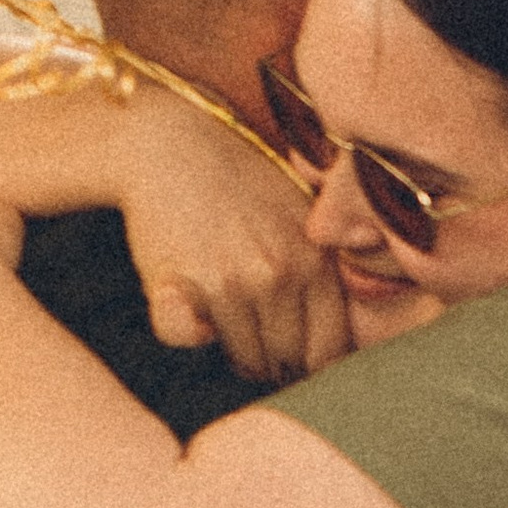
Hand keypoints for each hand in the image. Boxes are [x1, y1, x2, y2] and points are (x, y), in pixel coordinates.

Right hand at [119, 91, 345, 380]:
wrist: (175, 143)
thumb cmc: (240, 184)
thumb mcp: (301, 219)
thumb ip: (323, 275)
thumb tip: (332, 352)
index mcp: (319, 259)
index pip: (332, 348)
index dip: (313, 362)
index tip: (295, 357)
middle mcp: (282, 272)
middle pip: (290, 361)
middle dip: (276, 363)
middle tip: (258, 345)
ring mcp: (234, 279)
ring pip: (245, 359)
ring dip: (237, 353)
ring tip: (228, 322)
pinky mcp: (186, 281)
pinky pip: (186, 338)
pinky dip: (187, 333)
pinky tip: (192, 306)